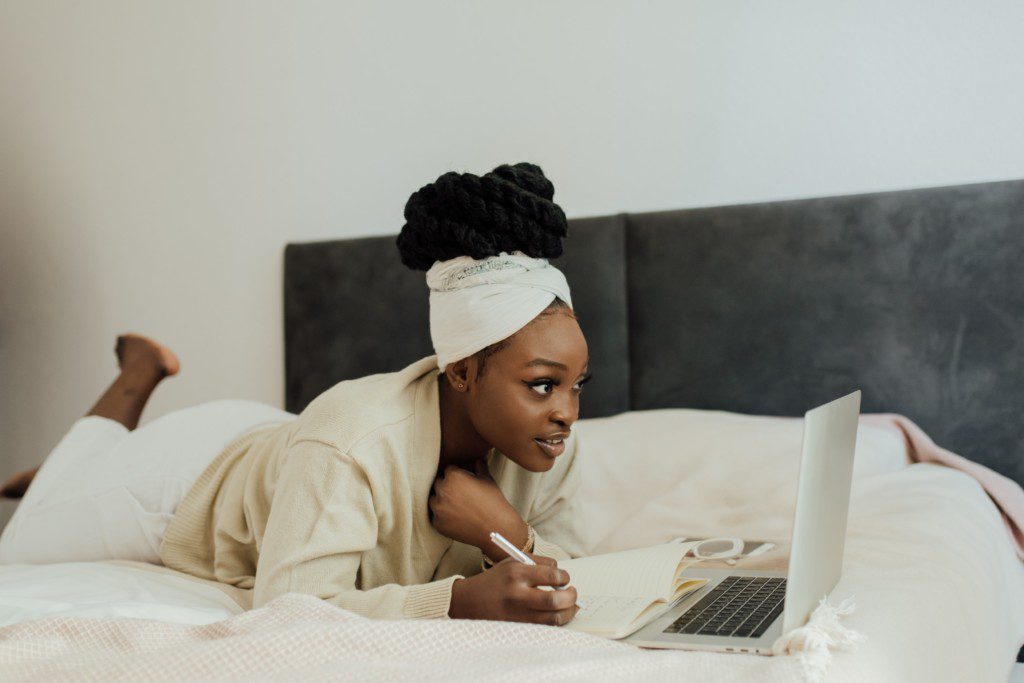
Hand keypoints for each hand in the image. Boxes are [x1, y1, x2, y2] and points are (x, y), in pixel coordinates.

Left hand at [430, 461, 524, 554]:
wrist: (497, 529)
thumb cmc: (494, 502)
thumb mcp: (488, 479)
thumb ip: (479, 466)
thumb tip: (478, 458)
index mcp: (453, 476)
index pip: (448, 470)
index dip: (457, 476)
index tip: (465, 483)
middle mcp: (443, 490)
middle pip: (438, 483)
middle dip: (448, 487)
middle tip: (461, 495)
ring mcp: (438, 508)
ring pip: (433, 499)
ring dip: (442, 501)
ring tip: (457, 507)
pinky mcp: (437, 524)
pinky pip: (435, 516)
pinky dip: (442, 517)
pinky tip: (455, 518)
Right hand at [448, 554, 579, 625]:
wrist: (470, 601)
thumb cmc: (497, 579)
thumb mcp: (513, 562)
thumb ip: (538, 564)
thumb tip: (562, 575)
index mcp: (516, 573)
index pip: (552, 574)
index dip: (564, 576)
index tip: (564, 578)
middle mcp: (517, 594)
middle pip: (555, 600)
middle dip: (571, 597)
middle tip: (573, 592)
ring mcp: (518, 614)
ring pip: (553, 619)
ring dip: (568, 612)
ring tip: (570, 605)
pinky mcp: (518, 628)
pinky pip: (545, 627)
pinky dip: (556, 621)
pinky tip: (557, 614)